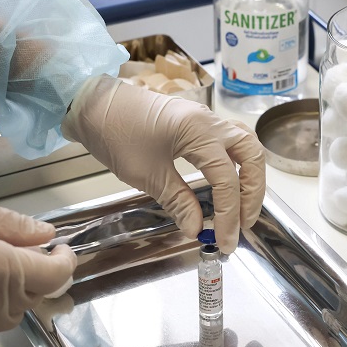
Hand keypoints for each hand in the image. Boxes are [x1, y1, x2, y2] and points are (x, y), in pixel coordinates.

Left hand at [61, 76, 265, 253]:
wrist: (94, 105)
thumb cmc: (117, 134)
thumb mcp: (147, 175)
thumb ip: (178, 202)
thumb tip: (197, 229)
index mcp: (199, 132)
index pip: (227, 180)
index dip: (229, 215)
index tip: (224, 241)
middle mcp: (211, 122)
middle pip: (252, 157)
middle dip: (252, 194)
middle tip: (243, 225)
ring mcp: (206, 119)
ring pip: (246, 146)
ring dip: (250, 177)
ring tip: (241, 207)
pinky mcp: (198, 122)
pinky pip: (231, 142)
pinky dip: (237, 164)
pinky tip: (230, 183)